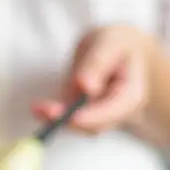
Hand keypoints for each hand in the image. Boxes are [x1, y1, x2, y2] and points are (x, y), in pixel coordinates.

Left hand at [33, 25, 153, 135]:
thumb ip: (97, 63)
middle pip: (94, 125)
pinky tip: (38, 109)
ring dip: (57, 118)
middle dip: (69, 120)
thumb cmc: (117, 44)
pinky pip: (68, 118)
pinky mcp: (84, 113)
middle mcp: (118, 111)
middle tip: (44, 110)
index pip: (114, 111)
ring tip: (38, 108)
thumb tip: (85, 86)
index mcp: (131, 94)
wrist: (118, 51)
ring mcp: (101, 116)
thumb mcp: (109, 43)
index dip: (93, 117)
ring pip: (79, 124)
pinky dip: (53, 114)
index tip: (73, 116)